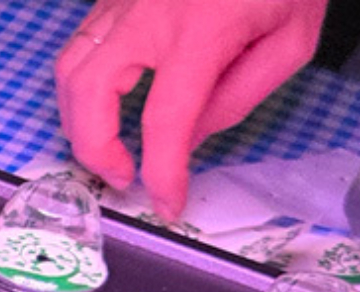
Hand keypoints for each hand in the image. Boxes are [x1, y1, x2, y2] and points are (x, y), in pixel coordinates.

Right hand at [56, 0, 326, 220]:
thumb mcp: (290, 41)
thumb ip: (238, 96)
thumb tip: (189, 138)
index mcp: (200, 32)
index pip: (165, 121)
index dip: (162, 174)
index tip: (167, 203)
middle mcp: (148, 15)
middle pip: (88, 93)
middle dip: (94, 149)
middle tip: (122, 176)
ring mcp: (122, 0)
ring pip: (69, 68)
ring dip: (77, 119)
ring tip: (106, 146)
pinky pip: (80, 44)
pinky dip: (81, 84)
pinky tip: (107, 102)